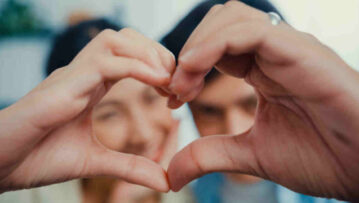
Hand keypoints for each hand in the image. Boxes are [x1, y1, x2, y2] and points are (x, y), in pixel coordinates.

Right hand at [0, 28, 174, 191]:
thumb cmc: (37, 158)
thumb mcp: (95, 162)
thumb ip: (130, 167)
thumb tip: (164, 181)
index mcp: (90, 85)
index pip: (129, 56)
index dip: (156, 66)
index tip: (173, 91)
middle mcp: (82, 74)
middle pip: (125, 38)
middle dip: (156, 52)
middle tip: (174, 80)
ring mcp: (72, 76)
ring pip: (115, 40)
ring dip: (147, 53)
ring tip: (166, 79)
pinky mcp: (64, 86)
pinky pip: (104, 63)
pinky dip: (135, 67)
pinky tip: (156, 80)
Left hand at [167, 1, 358, 200]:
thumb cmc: (320, 158)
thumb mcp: (250, 155)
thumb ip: (210, 155)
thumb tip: (173, 174)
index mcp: (263, 70)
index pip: (214, 47)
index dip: (186, 67)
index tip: (172, 98)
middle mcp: (273, 53)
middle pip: (219, 22)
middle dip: (188, 51)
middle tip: (176, 90)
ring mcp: (287, 48)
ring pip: (231, 18)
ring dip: (197, 46)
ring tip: (185, 84)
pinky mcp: (300, 51)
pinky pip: (249, 31)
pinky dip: (213, 46)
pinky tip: (196, 72)